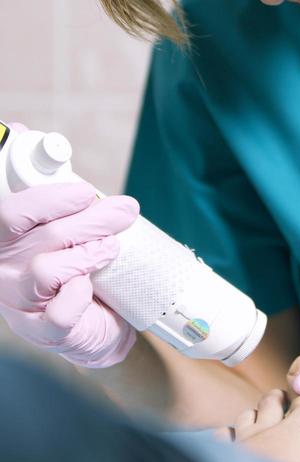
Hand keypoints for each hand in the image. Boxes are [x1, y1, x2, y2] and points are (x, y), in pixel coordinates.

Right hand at [0, 125, 138, 367]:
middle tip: (124, 211)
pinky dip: (76, 298)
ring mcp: (18, 302)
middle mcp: (3, 268)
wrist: (94, 319)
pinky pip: (56, 314)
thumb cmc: (71, 260)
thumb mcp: (57, 219)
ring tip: (110, 249)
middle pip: (42, 237)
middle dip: (90, 221)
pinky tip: (89, 289)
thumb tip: (22, 130)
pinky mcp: (41, 331)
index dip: (47, 199)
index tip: (83, 192)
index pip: (9, 213)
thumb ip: (45, 185)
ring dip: (87, 255)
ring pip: (45, 271)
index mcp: (3, 236)